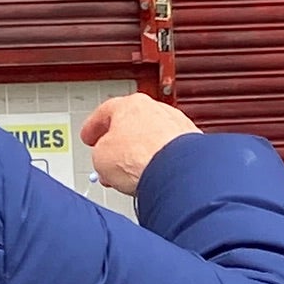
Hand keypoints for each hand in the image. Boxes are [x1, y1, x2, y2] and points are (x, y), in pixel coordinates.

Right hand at [77, 93, 197, 197]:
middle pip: (132, 125)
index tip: (90, 137)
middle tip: (110, 162)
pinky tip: (154, 178)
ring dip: (141, 155)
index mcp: (130, 104)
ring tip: (133, 176)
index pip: (106, 112)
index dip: (93, 128)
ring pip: (153, 139)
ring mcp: (178, 126)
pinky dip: (161, 163)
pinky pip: (170, 153)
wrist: (176, 172)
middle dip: (119, 146)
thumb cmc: (141, 159)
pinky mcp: (193, 146)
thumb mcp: (100, 157)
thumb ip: (100, 153)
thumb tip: (105, 161)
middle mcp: (157, 110)